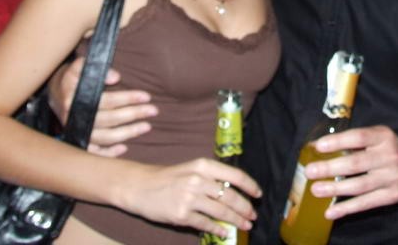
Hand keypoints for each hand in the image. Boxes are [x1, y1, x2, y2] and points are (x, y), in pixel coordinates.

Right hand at [48, 57, 156, 156]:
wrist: (55, 93)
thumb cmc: (73, 78)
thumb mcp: (79, 66)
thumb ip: (96, 67)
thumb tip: (115, 77)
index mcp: (76, 99)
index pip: (107, 100)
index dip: (127, 98)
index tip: (146, 96)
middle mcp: (75, 118)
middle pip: (109, 119)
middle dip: (133, 115)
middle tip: (153, 110)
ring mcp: (76, 131)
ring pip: (104, 137)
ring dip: (127, 133)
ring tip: (147, 126)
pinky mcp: (77, 140)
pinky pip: (93, 152)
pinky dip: (107, 153)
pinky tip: (123, 148)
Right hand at [122, 157, 261, 237]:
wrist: (140, 187)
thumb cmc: (167, 178)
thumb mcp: (190, 169)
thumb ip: (211, 178)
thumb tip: (233, 192)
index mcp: (203, 165)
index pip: (234, 175)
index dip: (250, 186)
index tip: (258, 194)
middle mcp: (198, 180)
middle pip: (230, 196)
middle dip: (245, 207)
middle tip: (253, 215)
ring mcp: (189, 197)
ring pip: (221, 211)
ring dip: (236, 220)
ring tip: (245, 225)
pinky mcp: (182, 214)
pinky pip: (205, 224)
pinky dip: (217, 229)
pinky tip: (224, 232)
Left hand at [304, 125, 397, 219]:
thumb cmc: (382, 148)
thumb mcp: (373, 137)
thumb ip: (350, 141)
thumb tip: (315, 148)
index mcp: (383, 136)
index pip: (358, 137)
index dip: (338, 141)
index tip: (318, 147)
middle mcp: (390, 156)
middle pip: (356, 164)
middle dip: (330, 168)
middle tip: (310, 171)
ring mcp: (392, 177)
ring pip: (359, 186)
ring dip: (335, 189)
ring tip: (315, 190)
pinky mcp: (392, 196)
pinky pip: (365, 204)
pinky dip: (346, 208)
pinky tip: (330, 211)